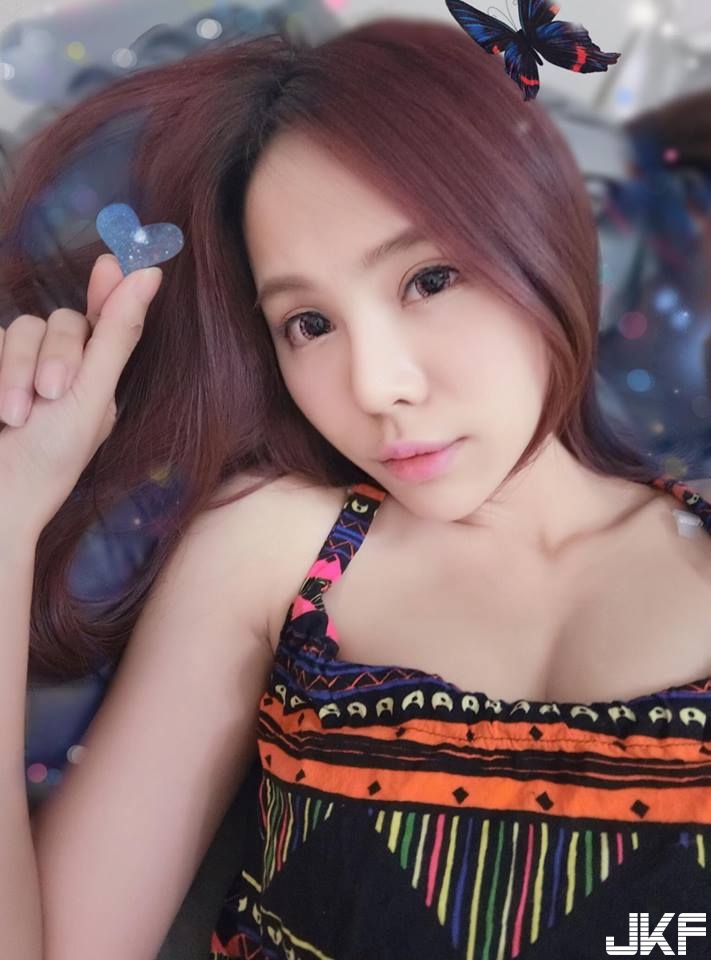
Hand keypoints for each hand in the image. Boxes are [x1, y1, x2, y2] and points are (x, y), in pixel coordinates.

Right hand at [0, 254, 161, 537]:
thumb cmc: (49, 460)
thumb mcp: (91, 396)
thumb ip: (116, 335)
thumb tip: (152, 274)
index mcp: (94, 379)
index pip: (102, 322)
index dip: (108, 291)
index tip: (112, 262)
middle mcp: (56, 368)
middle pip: (58, 321)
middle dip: (54, 357)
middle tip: (50, 397)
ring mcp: (15, 368)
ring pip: (19, 328)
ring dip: (16, 370)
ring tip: (13, 417)